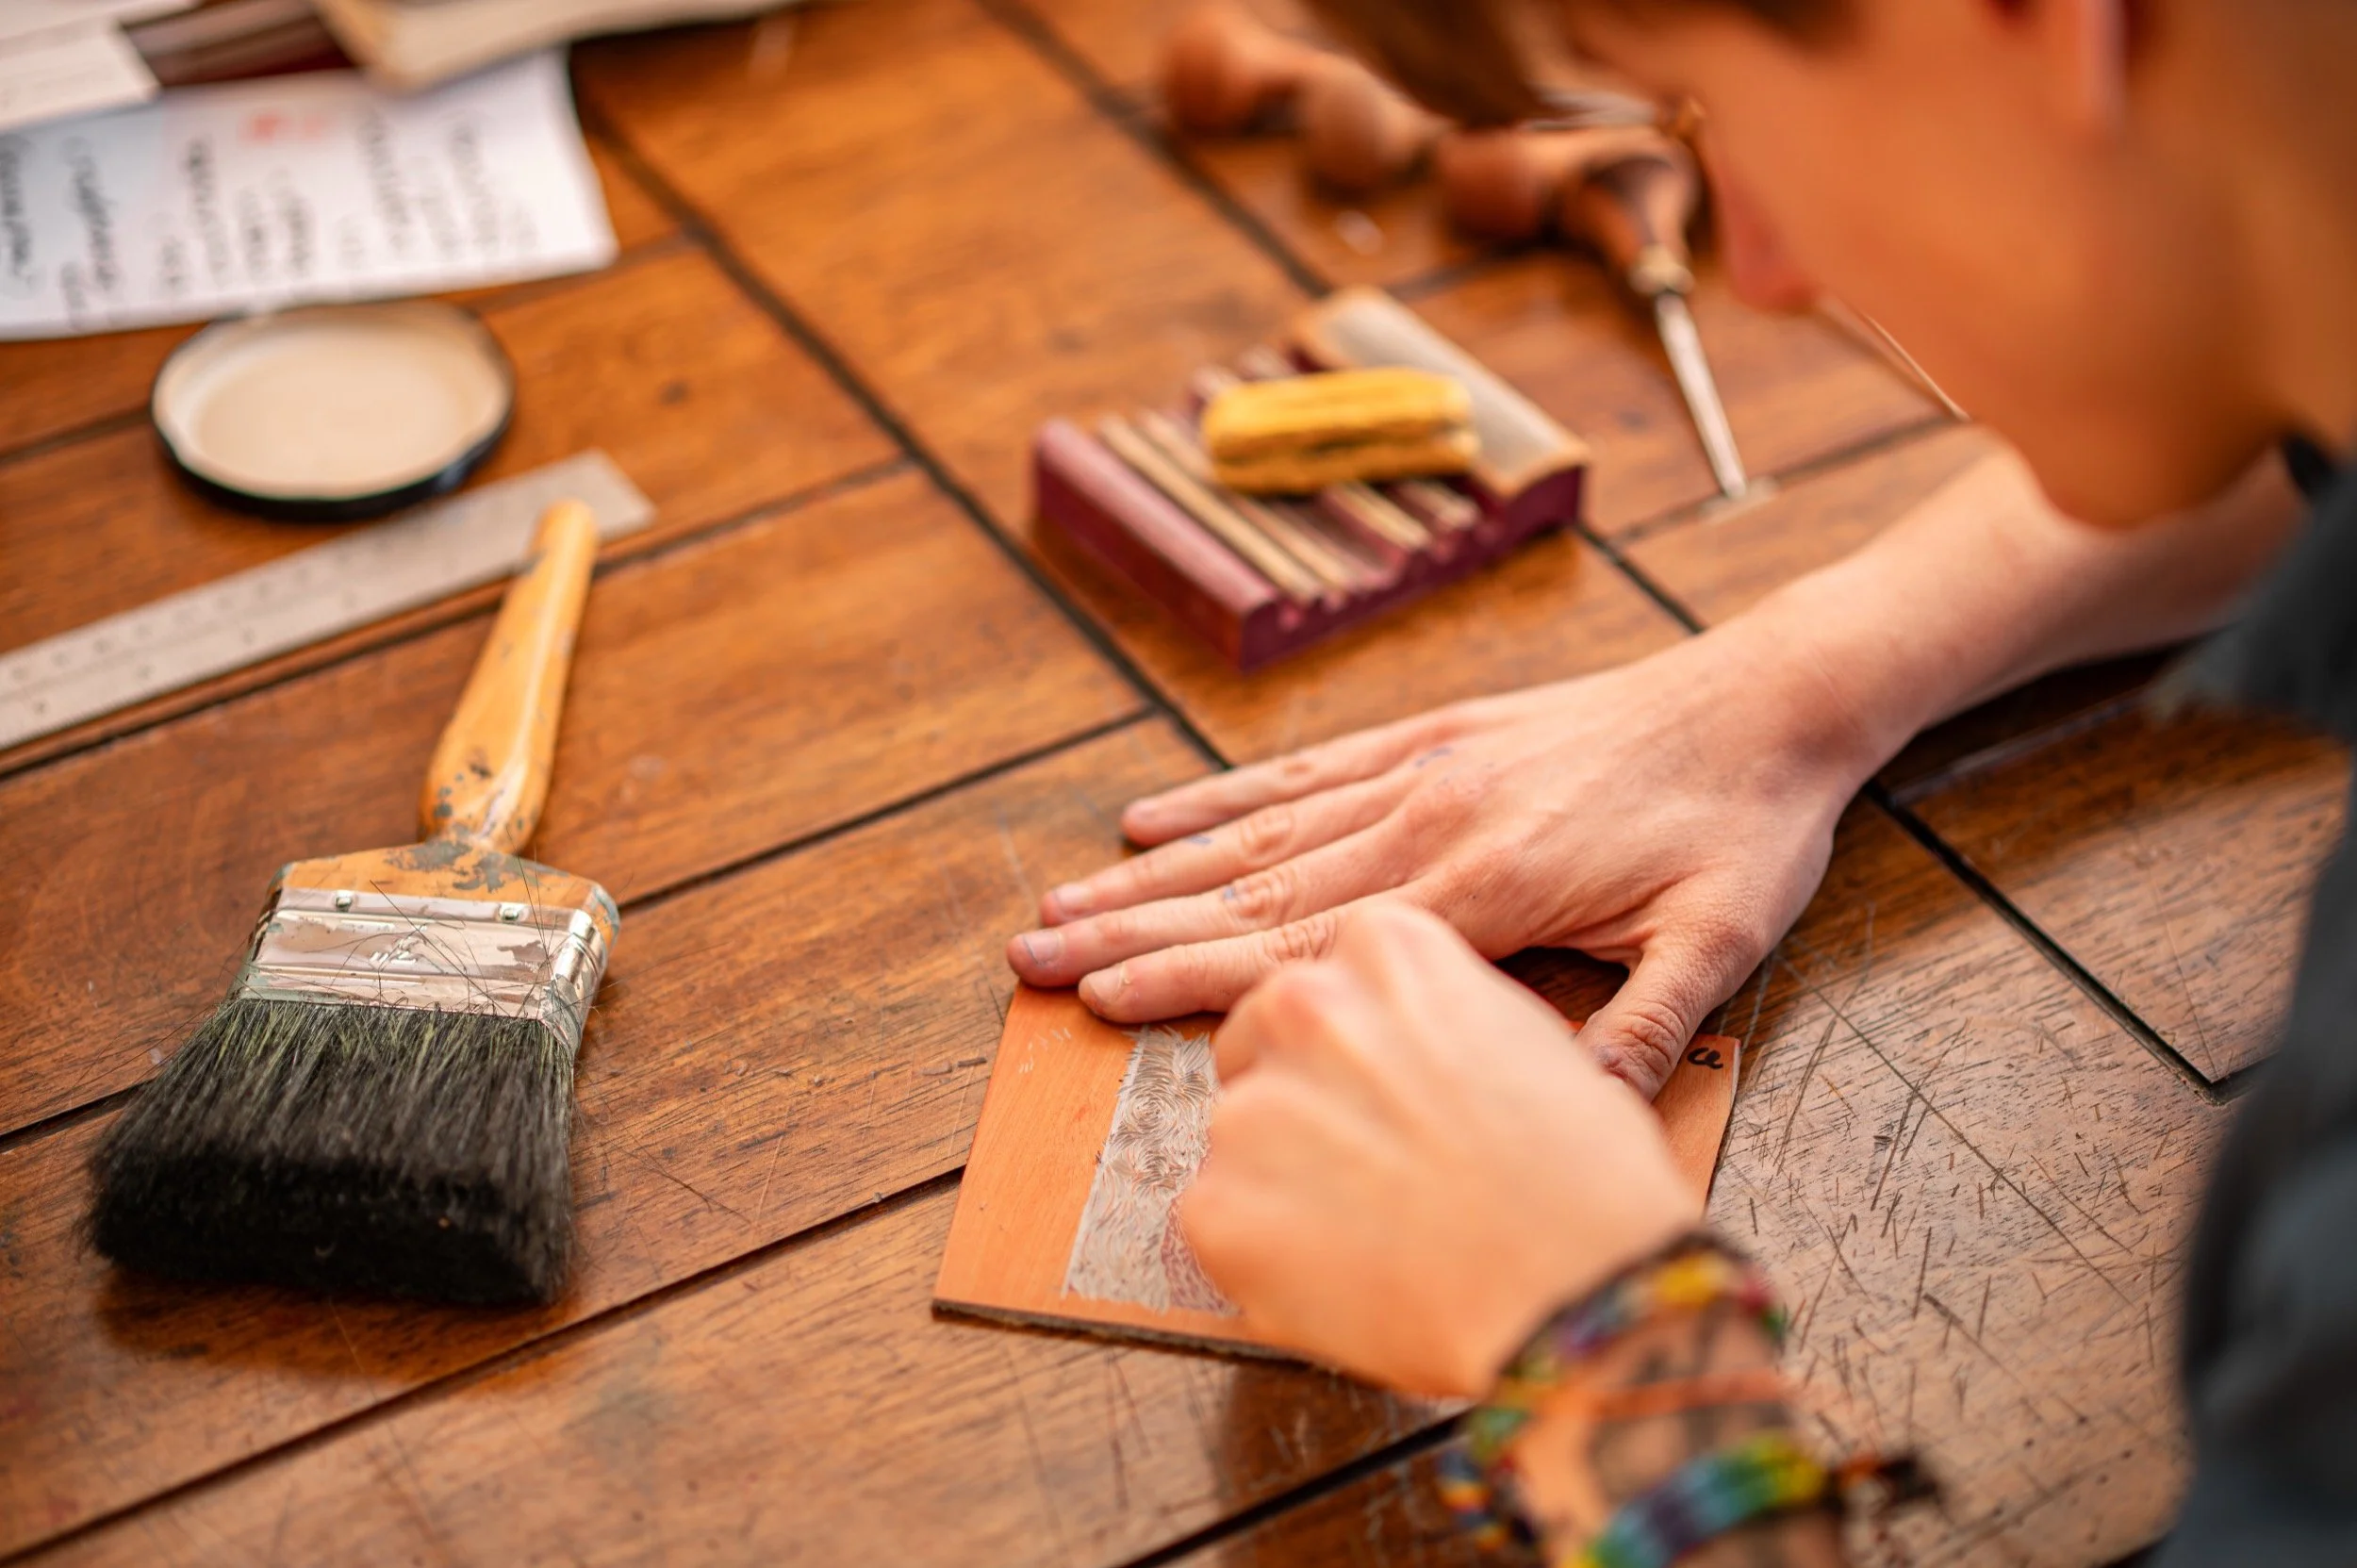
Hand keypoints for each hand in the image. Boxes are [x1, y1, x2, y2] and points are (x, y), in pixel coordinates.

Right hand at [1007, 623, 1877, 1095]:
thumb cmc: (1745, 827)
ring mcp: (1423, 770)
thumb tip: (1569, 1126)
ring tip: (1063, 895)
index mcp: (1484, 887)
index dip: (1191, 978)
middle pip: (1250, 888)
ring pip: (1259, 829)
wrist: (1771, 697)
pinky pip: (1307, 768)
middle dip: (1131, 929)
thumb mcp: (1718, 945)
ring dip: (1152, 869)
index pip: (1305, 946)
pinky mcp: (1434, 735)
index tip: (1098, 1001)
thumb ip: (1635, 1032)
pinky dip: (1224, 791)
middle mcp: (1428, 821)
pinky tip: (1157, 811)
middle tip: (1029, 955)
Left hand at [1179, 904, 1692, 1396]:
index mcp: (1385, 950)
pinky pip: (1220, 1221)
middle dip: (1298, 1094)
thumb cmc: (1584, 1177)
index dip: (1350, 1038)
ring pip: (1240, 1135)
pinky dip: (1264, 1252)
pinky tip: (1343, 1275)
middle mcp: (1303, 1007)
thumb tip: (1405, 1043)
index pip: (1324, 974)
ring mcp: (1250, 1106)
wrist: (1578, 1291)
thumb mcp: (1528, 1040)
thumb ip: (1438, 1018)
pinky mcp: (1215, 1204)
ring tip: (1376, 1231)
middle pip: (1260, 1040)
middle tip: (1370, 1162)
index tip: (1377, 1083)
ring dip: (1284, 1178)